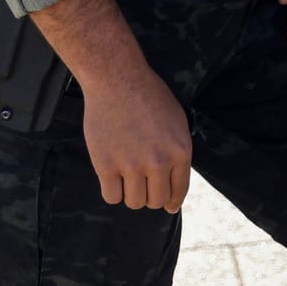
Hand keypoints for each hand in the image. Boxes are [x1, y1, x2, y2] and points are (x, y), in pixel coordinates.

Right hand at [79, 60, 192, 211]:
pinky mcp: (106, 166)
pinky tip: (112, 176)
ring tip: (127, 177)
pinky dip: (112, 190)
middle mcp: (159, 162)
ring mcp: (132, 166)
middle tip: (142, 183)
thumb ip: (177, 151)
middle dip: (150, 195)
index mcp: (180, 151)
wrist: (118, 80)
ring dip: (131, 194)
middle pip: (156, 200)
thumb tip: (174, 180)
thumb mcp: (176, 121)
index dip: (173, 201)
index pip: (179, 190)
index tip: (169, 206)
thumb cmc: (148, 96)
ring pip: (134, 202)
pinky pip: (111, 197)